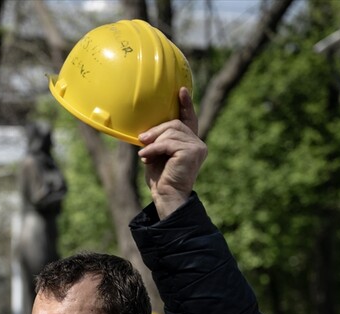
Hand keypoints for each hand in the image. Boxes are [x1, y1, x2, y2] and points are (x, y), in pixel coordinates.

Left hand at [137, 87, 206, 218]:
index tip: (181, 90)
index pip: (189, 119)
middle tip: (141, 139)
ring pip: (171, 131)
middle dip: (156, 130)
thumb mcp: (157, 154)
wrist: (166, 196)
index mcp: (190, 142)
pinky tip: (145, 157)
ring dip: (153, 141)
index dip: (186, 105)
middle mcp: (198, 143)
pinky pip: (168, 142)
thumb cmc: (161, 178)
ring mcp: (197, 147)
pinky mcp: (192, 151)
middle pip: (175, 123)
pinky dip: (154, 148)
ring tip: (143, 152)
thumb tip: (146, 131)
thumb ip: (158, 141)